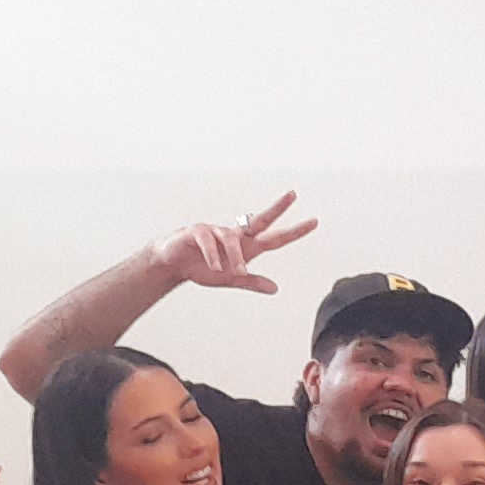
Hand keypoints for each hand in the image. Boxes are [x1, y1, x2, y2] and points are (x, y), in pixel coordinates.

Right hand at [147, 191, 316, 293]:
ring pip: (233, 239)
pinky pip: (209, 241)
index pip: (275, 238)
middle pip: (260, 219)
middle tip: (292, 195)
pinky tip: (215, 268)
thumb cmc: (201, 268)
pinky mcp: (196, 231)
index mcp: (246, 246)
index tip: (314, 222)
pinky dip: (214, 255)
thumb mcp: (229, 280)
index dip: (294, 231)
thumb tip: (274, 288)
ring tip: (235, 272)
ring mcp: (216, 230)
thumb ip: (251, 282)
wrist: (171, 265)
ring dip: (236, 257)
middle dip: (277, 207)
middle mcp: (234, 234)